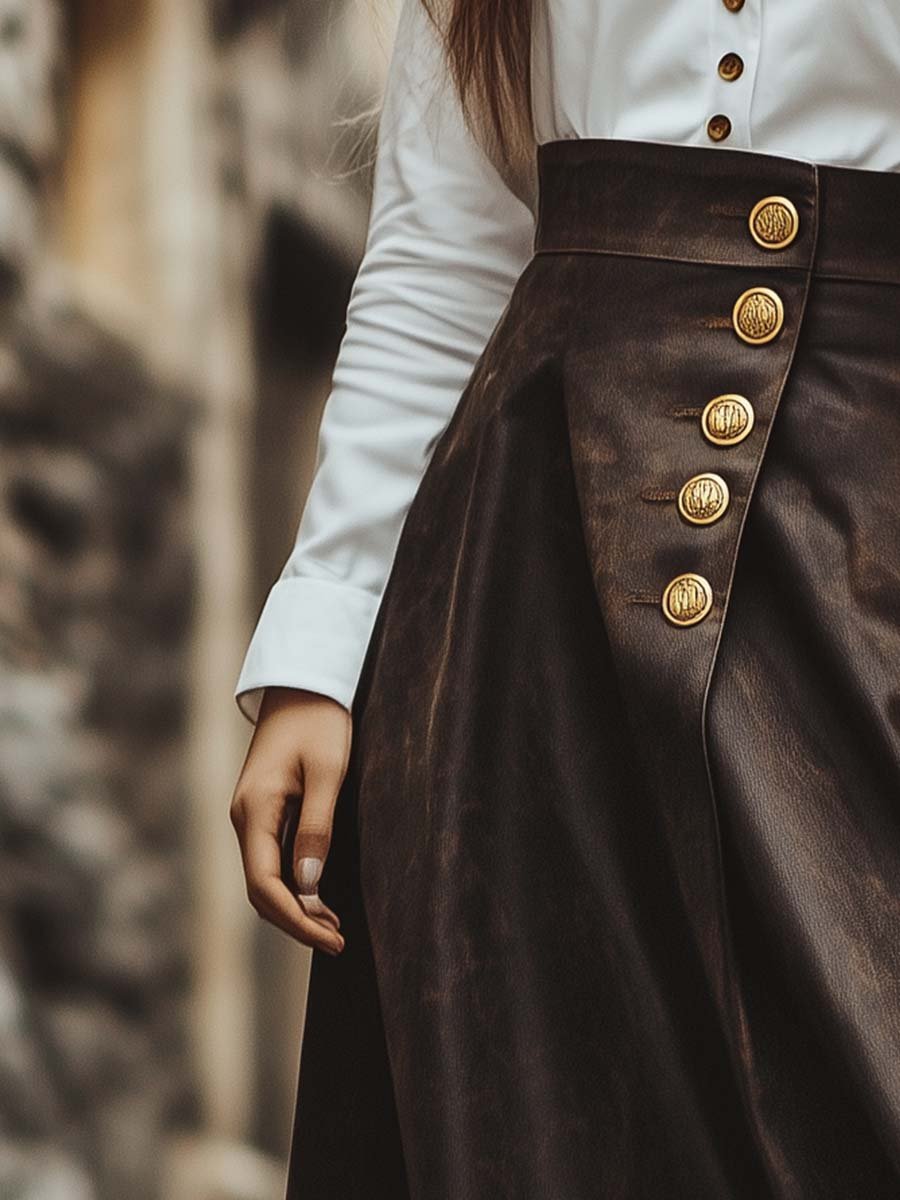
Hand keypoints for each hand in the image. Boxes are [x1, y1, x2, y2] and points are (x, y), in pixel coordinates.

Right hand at [230, 686, 350, 955]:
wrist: (303, 684)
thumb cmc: (320, 722)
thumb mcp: (329, 773)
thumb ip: (317, 829)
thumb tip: (307, 888)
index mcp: (254, 810)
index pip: (265, 884)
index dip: (296, 919)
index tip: (332, 939)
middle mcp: (244, 818)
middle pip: (260, 889)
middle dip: (296, 921)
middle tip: (338, 940)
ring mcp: (250, 815)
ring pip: (263, 878)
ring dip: (294, 906)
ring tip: (333, 927)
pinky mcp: (263, 811)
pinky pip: (270, 860)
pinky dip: (292, 885)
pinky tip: (319, 897)